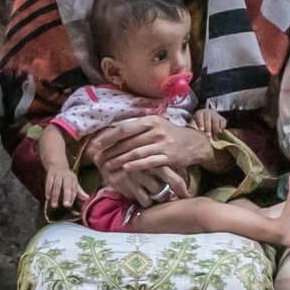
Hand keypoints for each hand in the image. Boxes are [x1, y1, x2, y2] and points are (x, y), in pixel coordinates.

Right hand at [44, 165, 89, 212]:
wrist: (57, 164)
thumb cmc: (67, 177)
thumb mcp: (74, 183)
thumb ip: (79, 192)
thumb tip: (87, 198)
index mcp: (73, 179)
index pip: (74, 188)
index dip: (72, 197)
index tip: (70, 205)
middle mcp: (66, 176)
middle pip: (67, 186)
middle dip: (67, 195)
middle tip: (66, 205)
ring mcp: (58, 174)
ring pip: (57, 185)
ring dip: (55, 196)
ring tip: (54, 205)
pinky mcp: (50, 173)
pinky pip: (49, 182)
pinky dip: (48, 190)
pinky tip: (47, 197)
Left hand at [89, 117, 216, 194]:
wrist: (194, 143)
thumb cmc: (170, 134)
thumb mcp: (156, 125)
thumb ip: (137, 128)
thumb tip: (113, 130)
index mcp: (149, 121)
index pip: (123, 128)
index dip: (108, 137)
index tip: (95, 144)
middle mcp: (155, 130)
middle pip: (127, 141)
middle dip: (110, 151)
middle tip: (98, 159)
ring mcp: (162, 144)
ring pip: (136, 152)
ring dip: (119, 160)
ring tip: (107, 166)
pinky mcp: (169, 157)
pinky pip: (149, 161)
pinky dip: (136, 165)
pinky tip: (125, 169)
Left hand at [190, 106, 228, 136]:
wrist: (209, 121)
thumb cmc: (199, 125)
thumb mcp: (195, 124)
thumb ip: (194, 127)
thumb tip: (194, 131)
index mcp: (199, 113)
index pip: (199, 116)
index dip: (200, 123)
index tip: (201, 130)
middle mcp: (207, 112)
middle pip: (207, 118)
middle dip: (208, 127)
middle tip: (207, 135)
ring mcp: (215, 114)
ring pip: (215, 120)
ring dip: (215, 129)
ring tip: (214, 137)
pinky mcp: (222, 118)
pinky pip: (223, 121)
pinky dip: (222, 127)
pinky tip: (220, 132)